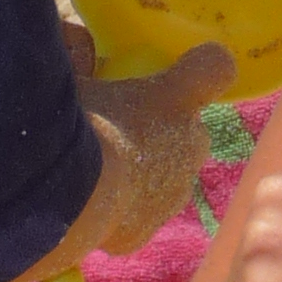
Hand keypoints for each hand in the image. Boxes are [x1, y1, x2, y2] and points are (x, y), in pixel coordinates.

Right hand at [74, 44, 238, 257]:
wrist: (66, 192)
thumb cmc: (70, 120)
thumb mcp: (69, 72)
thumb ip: (76, 53)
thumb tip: (77, 50)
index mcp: (178, 95)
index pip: (215, 67)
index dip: (202, 67)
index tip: (185, 68)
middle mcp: (190, 143)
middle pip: (191, 131)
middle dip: (164, 131)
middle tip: (120, 129)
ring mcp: (173, 192)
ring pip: (168, 179)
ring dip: (142, 175)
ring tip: (94, 173)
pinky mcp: (144, 231)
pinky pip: (134, 219)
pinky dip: (113, 215)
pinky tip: (80, 207)